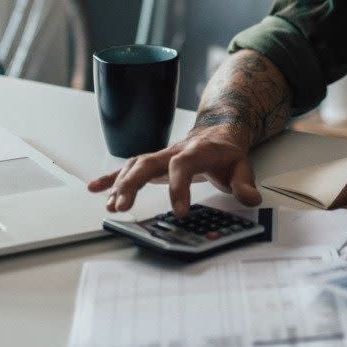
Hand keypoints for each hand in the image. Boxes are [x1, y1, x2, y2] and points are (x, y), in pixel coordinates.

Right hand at [87, 129, 261, 217]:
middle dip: (133, 184)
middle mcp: (173, 152)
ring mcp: (160, 157)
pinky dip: (110, 178)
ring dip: (119, 184)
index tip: (179, 211)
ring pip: (134, 165)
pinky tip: (95, 189)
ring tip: (111, 205)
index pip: (183, 166)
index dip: (178, 187)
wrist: (218, 134)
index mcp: (196, 152)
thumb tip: (251, 198)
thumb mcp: (243, 166)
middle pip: (148, 162)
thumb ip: (245, 183)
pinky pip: (128, 168)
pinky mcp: (152, 163)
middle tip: (123, 206)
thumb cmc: (226, 153)